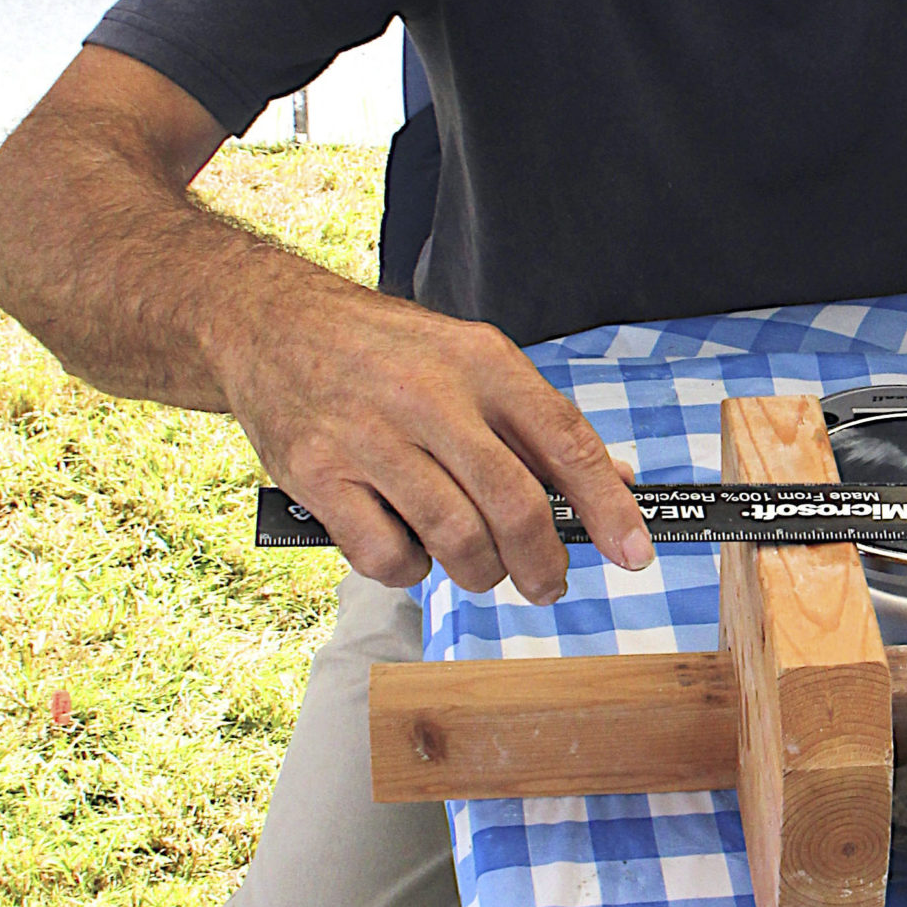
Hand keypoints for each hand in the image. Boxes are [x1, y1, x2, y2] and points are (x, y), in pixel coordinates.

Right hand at [222, 276, 652, 599]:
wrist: (272, 322)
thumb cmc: (385, 352)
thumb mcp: (470, 359)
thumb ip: (536, 422)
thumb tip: (614, 481)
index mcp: (483, 362)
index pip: (565, 441)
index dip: (608, 507)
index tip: (635, 554)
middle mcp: (429, 395)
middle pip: (514, 502)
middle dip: (544, 562)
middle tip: (550, 584)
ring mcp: (369, 435)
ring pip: (455, 537)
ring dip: (481, 573)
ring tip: (481, 569)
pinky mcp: (317, 473)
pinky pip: (386, 555)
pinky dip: (410, 571)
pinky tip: (409, 549)